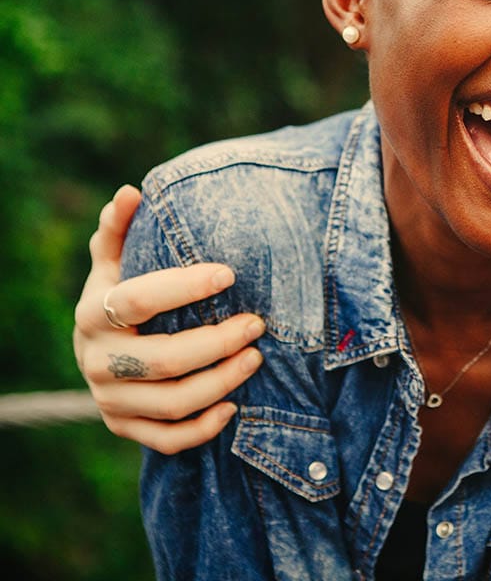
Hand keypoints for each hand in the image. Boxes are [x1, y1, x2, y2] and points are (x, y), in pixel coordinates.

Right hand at [73, 185, 264, 453]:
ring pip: (171, 402)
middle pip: (163, 359)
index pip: (138, 300)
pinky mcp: (124, 428)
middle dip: (217, 342)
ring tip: (257, 357)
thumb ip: (121, 229)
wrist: (100, 351)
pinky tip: (235, 407)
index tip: (229, 274)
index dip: (183, 287)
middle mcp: (95, 360)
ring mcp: (110, 399)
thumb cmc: (120, 296)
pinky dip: (203, 428)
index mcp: (93, 314)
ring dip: (221, 382)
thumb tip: (131, 192)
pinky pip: (166, 439)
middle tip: (257, 323)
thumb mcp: (115, 262)